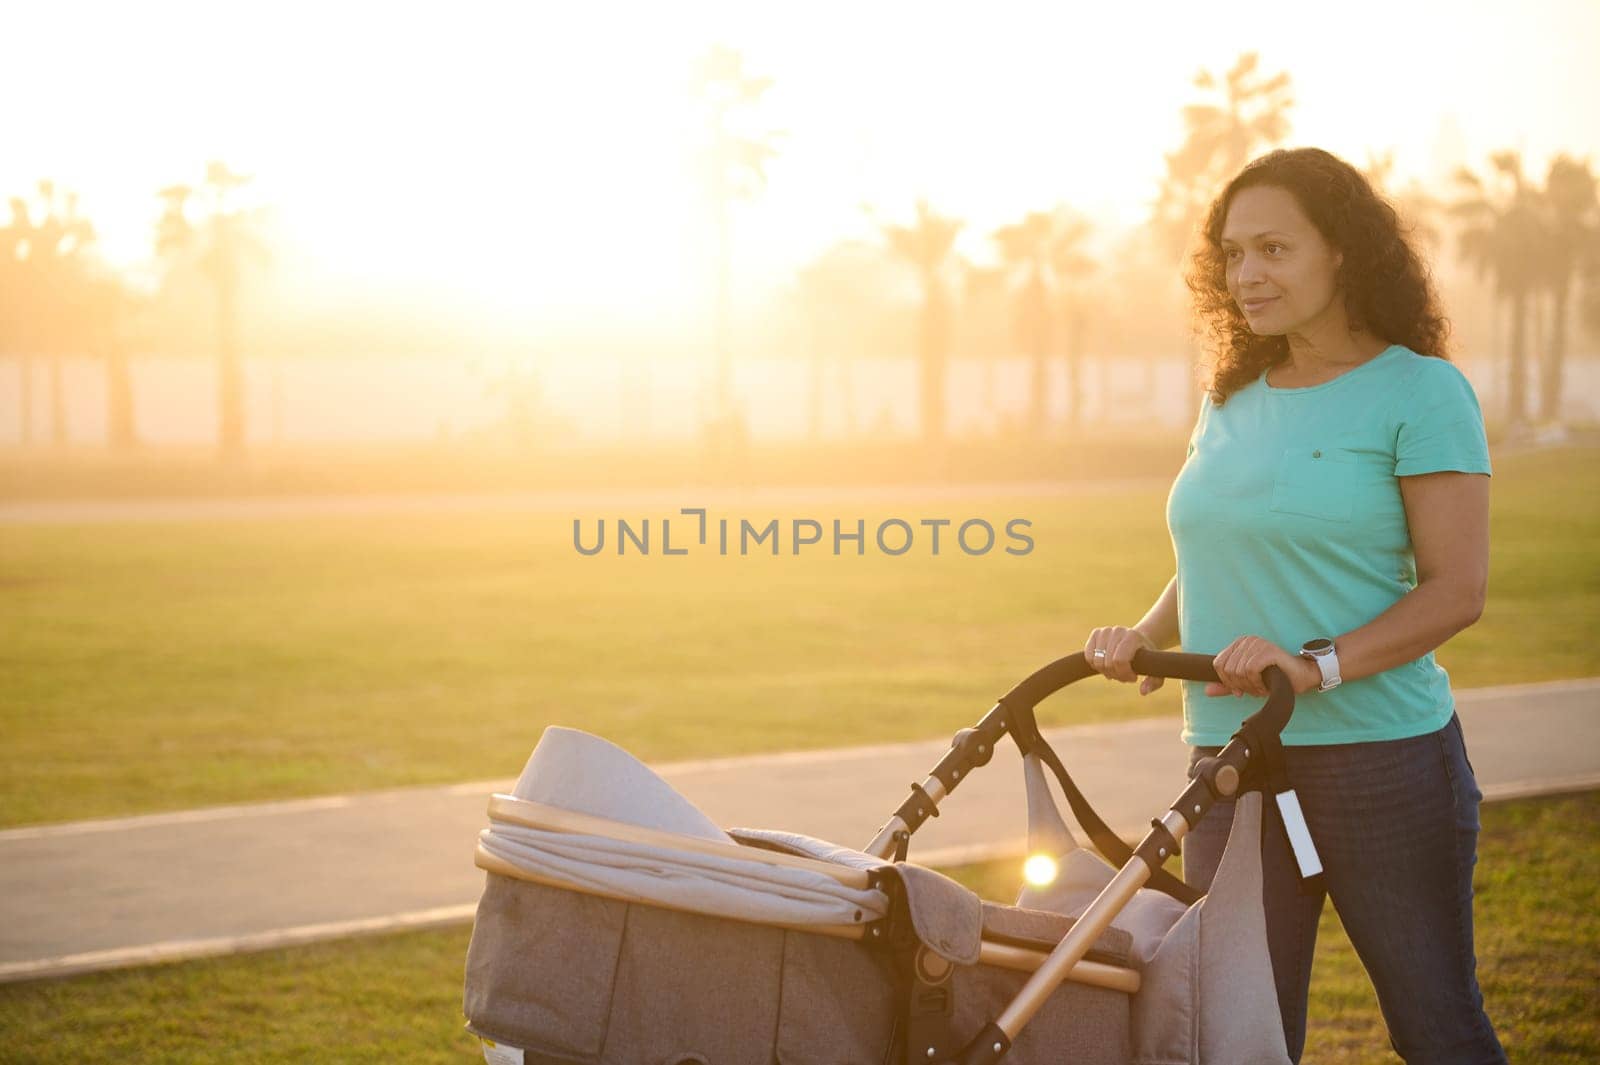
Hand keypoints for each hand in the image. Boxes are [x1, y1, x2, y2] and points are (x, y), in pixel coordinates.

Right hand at [1084, 626, 1163, 694]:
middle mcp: (1117, 631)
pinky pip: (1088, 657)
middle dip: (1116, 675)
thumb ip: (1154, 682)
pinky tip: (1106, 665)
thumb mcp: (1155, 669)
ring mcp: (1105, 631)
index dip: (1124, 674)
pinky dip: (1096, 666)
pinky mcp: (1095, 633)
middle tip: (1124, 676)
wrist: (1138, 640)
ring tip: (1116, 670)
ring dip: (1106, 672)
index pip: (1119, 660)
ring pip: (1097, 661)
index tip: (1133, 678)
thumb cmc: (1146, 657)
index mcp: (1132, 637)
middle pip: (1107, 663)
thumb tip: (1143, 692)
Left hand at [1205, 635, 1324, 696]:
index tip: (1240, 690)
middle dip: (1241, 685)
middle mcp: (1246, 640)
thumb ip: (1226, 685)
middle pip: (1228, 670)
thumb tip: (1206, 691)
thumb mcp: (1245, 683)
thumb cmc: (1272, 678)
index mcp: (1238, 644)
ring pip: (1239, 671)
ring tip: (1262, 687)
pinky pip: (1250, 670)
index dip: (1227, 682)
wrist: (1299, 677)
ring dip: (1250, 686)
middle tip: (1255, 689)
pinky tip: (1266, 685)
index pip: (1218, 664)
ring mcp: (1257, 643)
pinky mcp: (1267, 650)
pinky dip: (1257, 682)